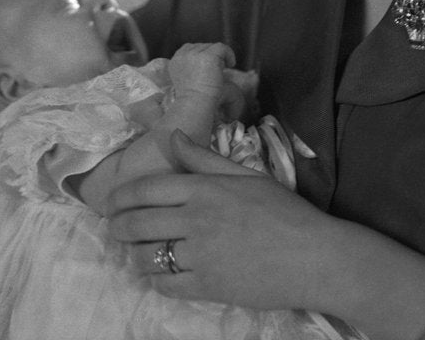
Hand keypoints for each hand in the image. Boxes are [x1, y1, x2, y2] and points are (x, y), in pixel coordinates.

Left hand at [106, 130, 337, 311]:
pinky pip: (165, 285)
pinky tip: (158, 273)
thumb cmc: (283, 211)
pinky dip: (155, 280)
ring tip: (135, 251)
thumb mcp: (245, 175)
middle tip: (115, 228)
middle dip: (118, 226)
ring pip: (147, 256)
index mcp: (205, 188)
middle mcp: (196, 219)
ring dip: (134, 254)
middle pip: (138, 223)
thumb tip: (174, 137)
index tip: (112, 203)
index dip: (121, 197)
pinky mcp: (207, 287)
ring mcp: (200, 256)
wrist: (313, 256)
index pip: (147, 189)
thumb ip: (204, 158)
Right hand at [168, 42, 234, 97]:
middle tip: (217, 71)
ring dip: (218, 57)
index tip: (208, 67)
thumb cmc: (192, 101)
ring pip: (212, 47)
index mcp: (176, 61)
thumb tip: (207, 68)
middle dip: (211, 56)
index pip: (189, 49)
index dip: (201, 55)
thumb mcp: (188, 83)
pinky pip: (222, 48)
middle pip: (202, 47)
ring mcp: (195, 54)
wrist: (195, 105)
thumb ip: (193, 72)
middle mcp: (184, 55)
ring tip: (221, 71)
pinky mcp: (208, 56)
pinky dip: (229, 54)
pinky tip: (231, 65)